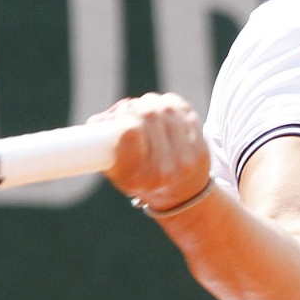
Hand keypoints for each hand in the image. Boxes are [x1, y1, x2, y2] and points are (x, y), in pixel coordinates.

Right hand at [92, 93, 212, 210]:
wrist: (180, 195)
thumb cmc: (139, 178)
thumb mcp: (113, 169)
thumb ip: (98, 144)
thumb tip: (98, 120)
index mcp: (140, 180)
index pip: (129, 132)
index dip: (120, 119)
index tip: (116, 120)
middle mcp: (167, 171)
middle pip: (148, 115)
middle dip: (134, 107)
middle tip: (127, 111)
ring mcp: (188, 158)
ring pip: (165, 108)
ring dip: (150, 103)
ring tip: (143, 110)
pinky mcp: (200, 144)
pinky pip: (181, 109)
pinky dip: (168, 104)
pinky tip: (162, 112)